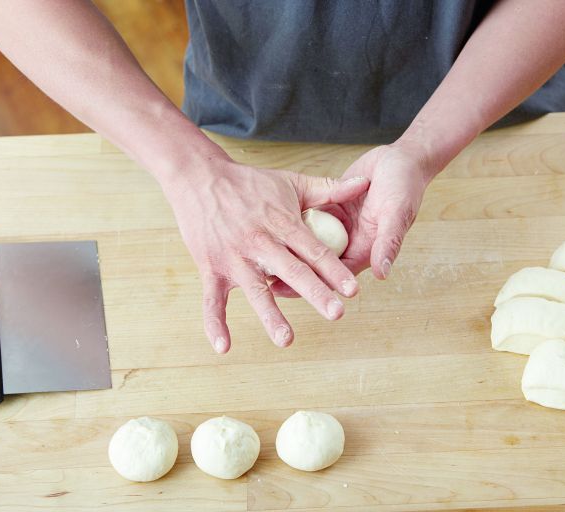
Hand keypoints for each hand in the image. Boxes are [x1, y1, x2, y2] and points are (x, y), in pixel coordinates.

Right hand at [163, 153, 369, 352]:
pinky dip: (215, 323)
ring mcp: (234, 257)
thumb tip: (365, 182)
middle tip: (336, 314)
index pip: (314, 250)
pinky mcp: (211, 267)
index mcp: (283, 223)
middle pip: (293, 272)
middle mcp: (260, 243)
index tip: (353, 291)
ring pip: (256, 290)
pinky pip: (211, 300)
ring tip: (286, 340)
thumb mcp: (291, 181)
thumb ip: (329, 189)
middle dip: (315, 293)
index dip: (335, 271)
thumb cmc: (250, 182)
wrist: (200, 177)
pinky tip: (223, 347)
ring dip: (271, 316)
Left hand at [270, 141, 434, 297]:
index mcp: (367, 248)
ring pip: (312, 244)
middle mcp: (351, 241)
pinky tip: (271, 227)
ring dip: (292, 250)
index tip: (288, 289)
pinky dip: (294, 224)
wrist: (401, 158)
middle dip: (295, 273)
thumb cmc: (405, 184)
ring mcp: (340, 225)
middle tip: (266, 280)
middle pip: (319, 265)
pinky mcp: (332, 207)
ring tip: (262, 257)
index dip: (314, 283)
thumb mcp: (397, 212)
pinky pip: (311, 220)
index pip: (337, 275)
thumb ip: (388, 241)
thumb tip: (382, 272)